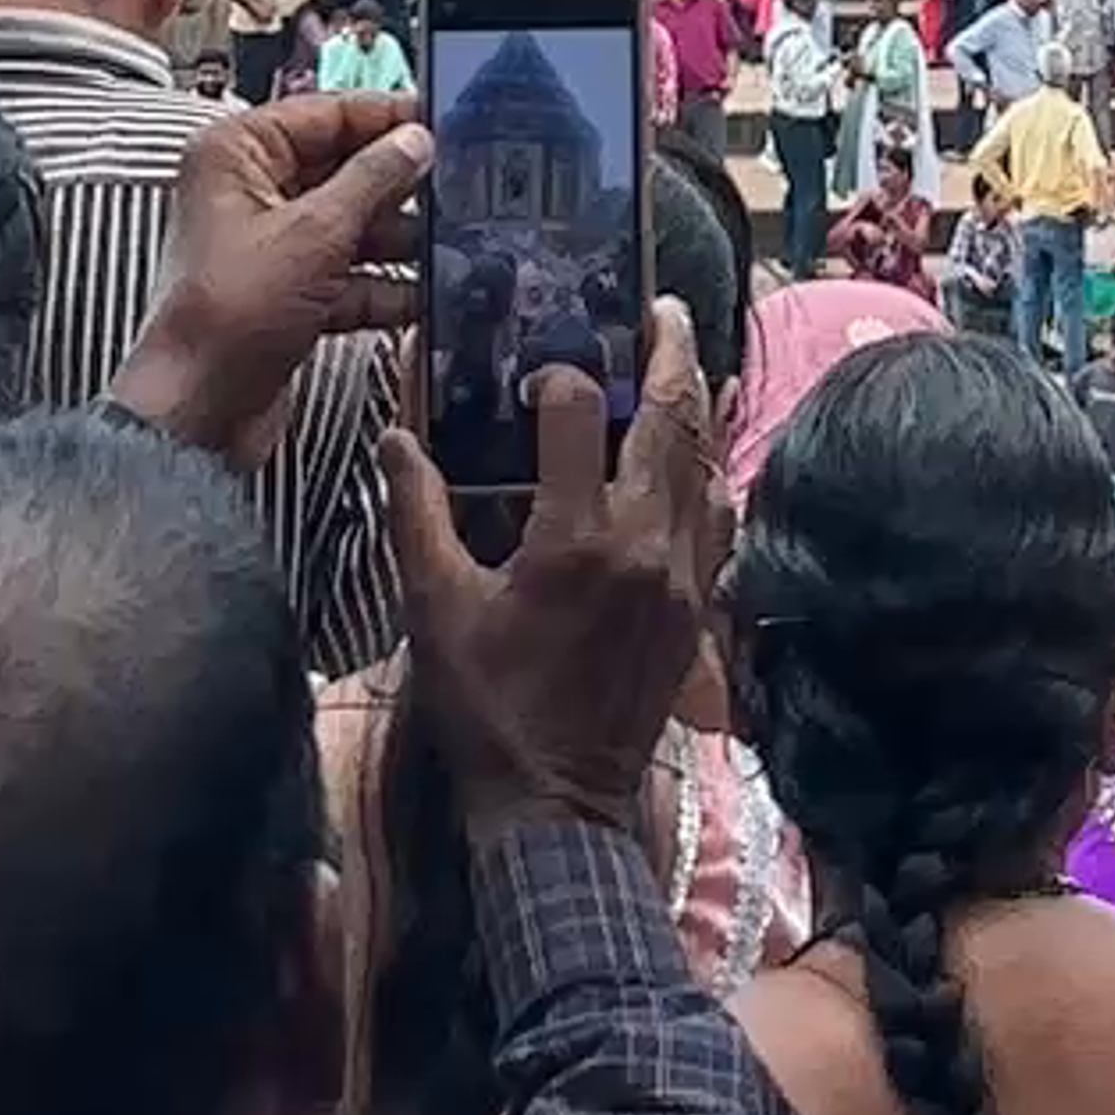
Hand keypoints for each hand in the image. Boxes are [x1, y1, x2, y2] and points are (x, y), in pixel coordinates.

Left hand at [108, 91, 427, 472]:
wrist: (201, 415)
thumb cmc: (227, 318)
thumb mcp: (314, 234)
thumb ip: (371, 180)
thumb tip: (413, 141)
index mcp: (237, 155)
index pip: (323, 114)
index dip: (384, 118)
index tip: (439, 122)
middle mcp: (249, 194)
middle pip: (341, 170)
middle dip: (397, 185)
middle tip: (456, 185)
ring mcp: (271, 249)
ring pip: (350, 226)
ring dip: (397, 240)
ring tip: (451, 241)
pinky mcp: (288, 297)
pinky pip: (346, 277)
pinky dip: (382, 288)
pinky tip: (424, 296)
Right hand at [388, 301, 719, 840]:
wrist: (556, 808)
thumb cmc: (488, 707)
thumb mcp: (434, 608)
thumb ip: (417, 513)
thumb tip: (396, 436)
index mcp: (574, 537)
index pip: (579, 412)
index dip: (559, 379)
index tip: (538, 377)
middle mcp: (642, 543)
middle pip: (672, 418)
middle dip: (666, 351)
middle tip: (657, 306)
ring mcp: (682, 574)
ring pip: (705, 461)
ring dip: (695, 403)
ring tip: (679, 360)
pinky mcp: (698, 605)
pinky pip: (718, 516)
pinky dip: (711, 470)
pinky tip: (701, 453)